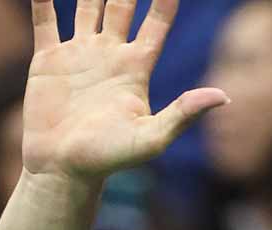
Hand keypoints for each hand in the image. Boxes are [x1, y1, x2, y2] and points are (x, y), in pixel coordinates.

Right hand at [22, 0, 227, 182]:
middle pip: (123, 5)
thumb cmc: (108, 159)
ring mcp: (79, 54)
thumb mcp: (151, 138)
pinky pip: (46, 19)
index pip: (157, 22)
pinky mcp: (48, 60)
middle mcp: (109, 55)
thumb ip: (183, 114)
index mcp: (135, 68)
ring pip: (87, 5)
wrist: (62, 171)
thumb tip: (224, 97)